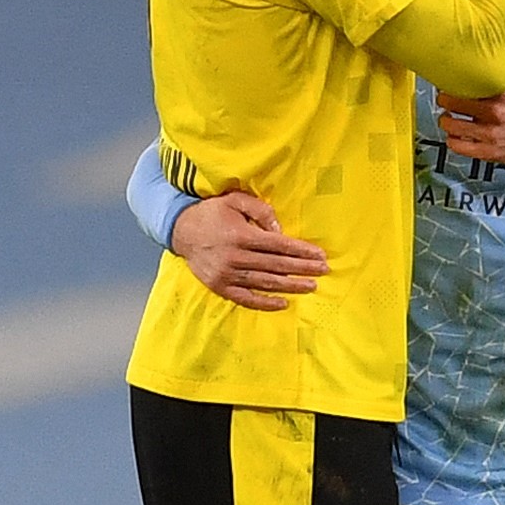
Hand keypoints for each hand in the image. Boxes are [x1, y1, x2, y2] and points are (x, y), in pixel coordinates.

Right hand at [171, 191, 325, 310]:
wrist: (180, 230)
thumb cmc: (212, 212)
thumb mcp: (235, 200)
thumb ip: (260, 211)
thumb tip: (280, 230)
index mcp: (241, 236)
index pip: (279, 246)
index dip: (302, 251)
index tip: (320, 255)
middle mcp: (235, 257)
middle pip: (276, 265)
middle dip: (303, 268)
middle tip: (323, 271)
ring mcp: (227, 275)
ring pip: (265, 283)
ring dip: (290, 286)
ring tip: (310, 286)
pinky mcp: (219, 287)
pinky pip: (246, 298)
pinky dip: (265, 303)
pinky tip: (283, 303)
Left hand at [437, 80, 504, 168]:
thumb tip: (492, 64)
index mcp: (503, 94)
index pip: (467, 83)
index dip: (454, 82)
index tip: (451, 83)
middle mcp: (495, 113)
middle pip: (453, 102)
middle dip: (444, 99)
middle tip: (445, 99)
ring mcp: (491, 134)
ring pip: (451, 125)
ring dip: (445, 120)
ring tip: (448, 118)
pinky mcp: (490, 152)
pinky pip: (459, 146)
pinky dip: (452, 140)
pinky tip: (455, 136)